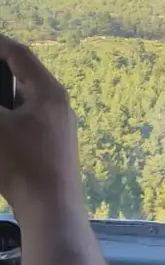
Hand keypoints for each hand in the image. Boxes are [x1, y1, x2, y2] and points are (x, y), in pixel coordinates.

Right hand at [0, 37, 84, 222]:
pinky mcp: (54, 147)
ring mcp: (59, 127)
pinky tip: (0, 130)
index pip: (19, 55)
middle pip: (22, 77)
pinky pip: (26, 123)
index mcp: (48, 92)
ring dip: (4, 98)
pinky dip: (8, 120)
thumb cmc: (23, 165)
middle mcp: (58, 105)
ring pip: (23, 102)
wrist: (52, 209)